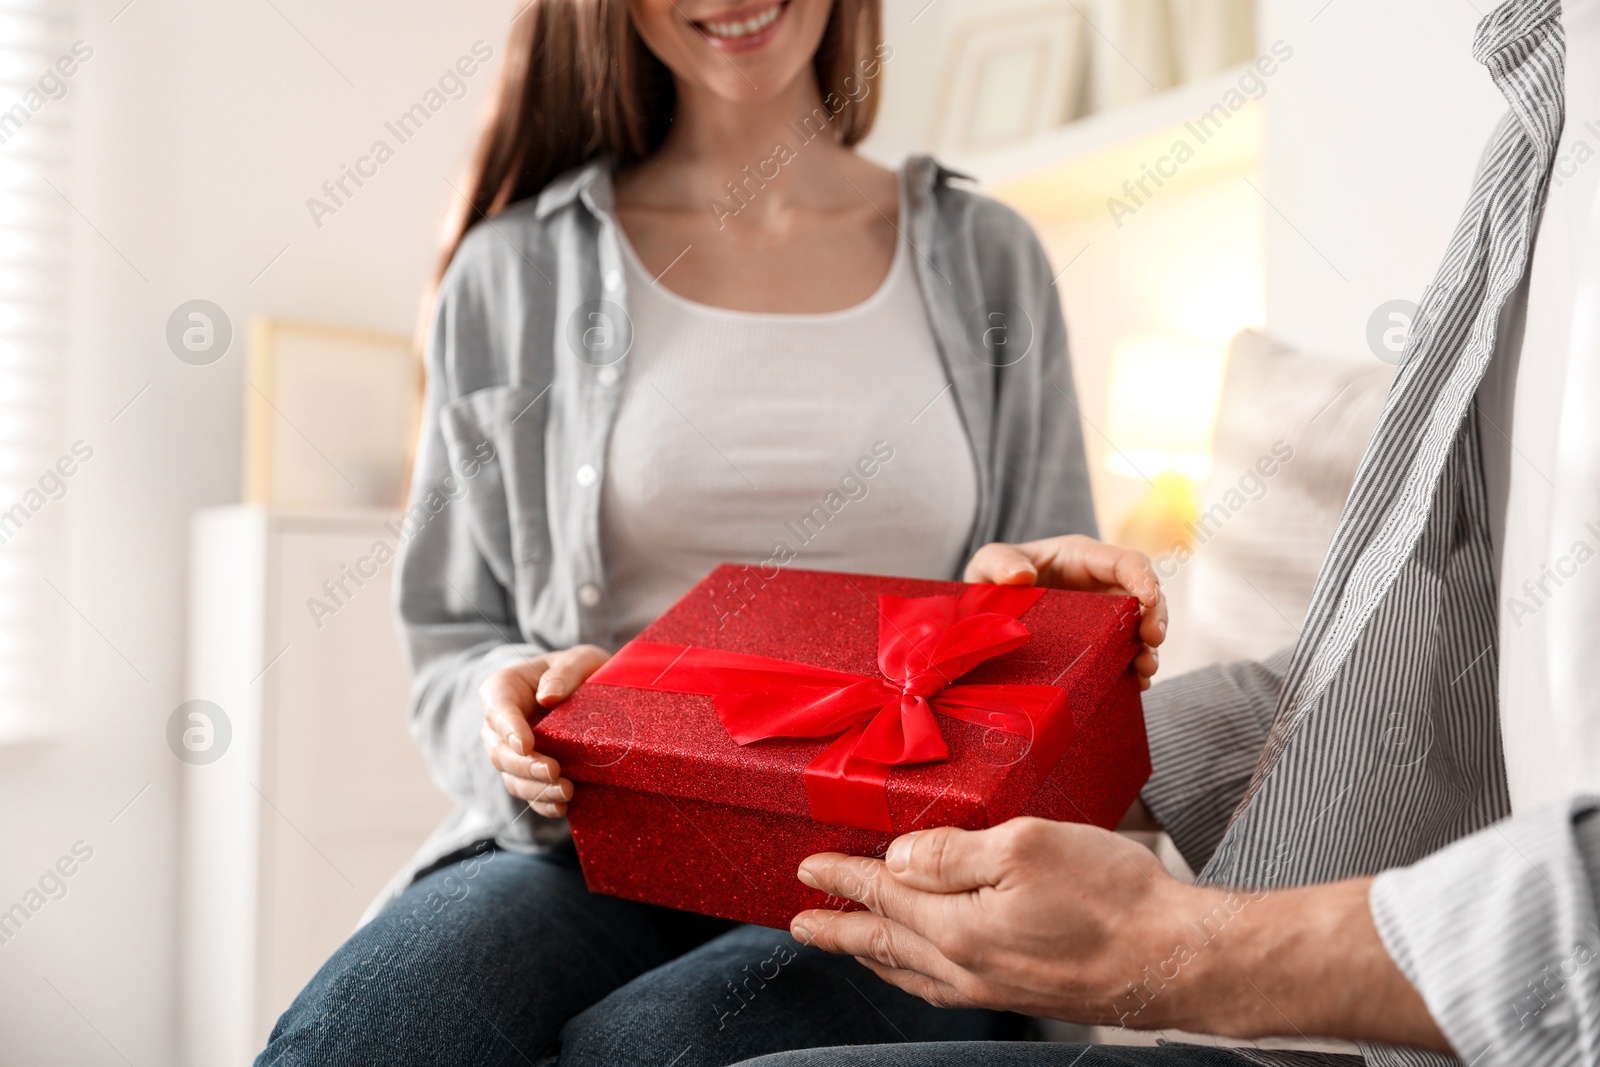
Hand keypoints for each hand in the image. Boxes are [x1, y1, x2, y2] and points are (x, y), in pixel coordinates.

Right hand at [478, 645, 609, 816]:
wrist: (592, 690)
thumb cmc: (580, 670)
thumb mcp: (579, 660)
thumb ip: (564, 672)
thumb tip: (547, 696)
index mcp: (503, 689)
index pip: (497, 709)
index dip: (508, 728)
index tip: (526, 744)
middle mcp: (500, 725)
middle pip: (500, 751)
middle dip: (524, 765)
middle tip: (553, 770)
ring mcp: (512, 752)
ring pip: (512, 777)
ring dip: (536, 789)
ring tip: (566, 791)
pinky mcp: (529, 774)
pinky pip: (529, 794)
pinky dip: (543, 804)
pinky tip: (562, 806)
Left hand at [790, 819, 1447, 1049]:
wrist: (1179, 962)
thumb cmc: (1114, 899)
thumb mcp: (1026, 846)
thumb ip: (952, 853)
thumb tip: (897, 858)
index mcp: (957, 927)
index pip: (881, 895)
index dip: (841, 879)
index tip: (808, 870)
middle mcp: (966, 967)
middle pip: (884, 942)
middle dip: (839, 928)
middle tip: (801, 923)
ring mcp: (994, 986)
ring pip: (912, 970)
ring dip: (873, 952)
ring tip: (849, 943)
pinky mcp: (1023, 992)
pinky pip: (945, 985)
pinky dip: (916, 972)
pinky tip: (923, 968)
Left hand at [964, 535, 1165, 688]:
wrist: (982, 613)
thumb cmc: (991, 578)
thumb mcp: (988, 562)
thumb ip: (999, 562)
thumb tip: (1022, 576)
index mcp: (1081, 557)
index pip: (1125, 561)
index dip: (1144, 577)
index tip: (1150, 599)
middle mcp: (1100, 585)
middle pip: (1144, 596)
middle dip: (1156, 616)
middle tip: (1152, 641)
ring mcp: (1102, 617)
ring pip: (1140, 628)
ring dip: (1149, 649)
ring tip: (1145, 671)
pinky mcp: (1097, 644)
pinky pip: (1123, 655)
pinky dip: (1132, 669)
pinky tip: (1134, 685)